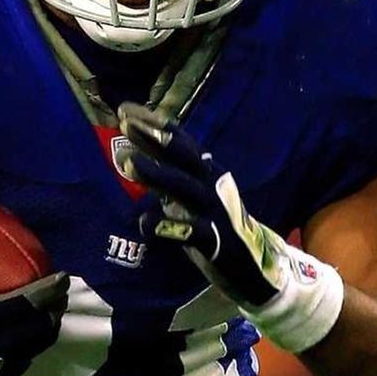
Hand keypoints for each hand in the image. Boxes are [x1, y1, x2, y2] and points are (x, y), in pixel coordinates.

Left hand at [117, 102, 286, 307]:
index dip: (154, 123)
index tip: (124, 109)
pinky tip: (143, 223)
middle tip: (125, 123)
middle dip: (155, 137)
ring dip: (156, 173)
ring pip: (185, 188)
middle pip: (184, 156)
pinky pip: (190, 232)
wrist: (252, 266)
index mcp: (207, 171)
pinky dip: (167, 227)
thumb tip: (135, 151)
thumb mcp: (192, 195)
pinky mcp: (215, 242)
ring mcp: (215, 212)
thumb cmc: (214, 225)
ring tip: (126, 161)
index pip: (179, 141)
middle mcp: (212, 185)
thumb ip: (168, 175)